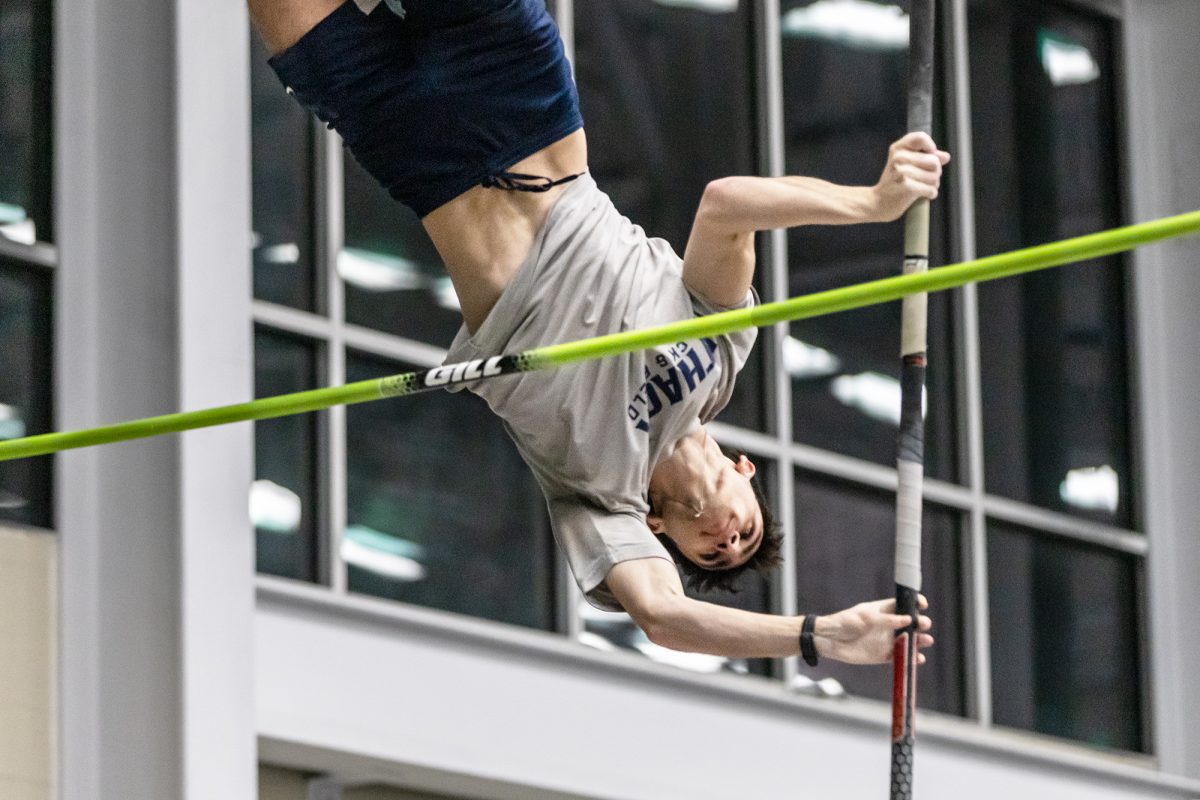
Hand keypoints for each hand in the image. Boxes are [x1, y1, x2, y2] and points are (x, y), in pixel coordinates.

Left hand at [813, 595, 933, 664]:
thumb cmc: (844, 623)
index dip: (915, 603)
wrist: (829, 641)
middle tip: (923, 625)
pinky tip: (919, 659)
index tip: (923, 605)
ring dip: (920, 641)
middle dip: (920, 623)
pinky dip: (910, 658)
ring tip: (927, 641)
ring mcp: (887, 640)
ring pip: (909, 641)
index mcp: (883, 610)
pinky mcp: (883, 656)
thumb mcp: (865, 618)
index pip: (904, 605)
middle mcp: (888, 625)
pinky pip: (900, 657)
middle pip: (911, 623)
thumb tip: (907, 619)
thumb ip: (886, 620)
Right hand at [870, 132, 950, 222]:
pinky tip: (921, 195)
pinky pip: (931, 189)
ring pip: (935, 177)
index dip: (931, 148)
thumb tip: (946, 157)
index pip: (921, 137)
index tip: (929, 157)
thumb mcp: (906, 164)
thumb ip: (926, 157)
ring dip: (933, 184)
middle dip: (935, 172)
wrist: (877, 203)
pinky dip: (930, 194)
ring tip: (921, 187)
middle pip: (934, 161)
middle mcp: (899, 158)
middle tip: (923, 178)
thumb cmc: (894, 183)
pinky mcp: (907, 187)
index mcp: (898, 149)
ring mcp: (902, 172)